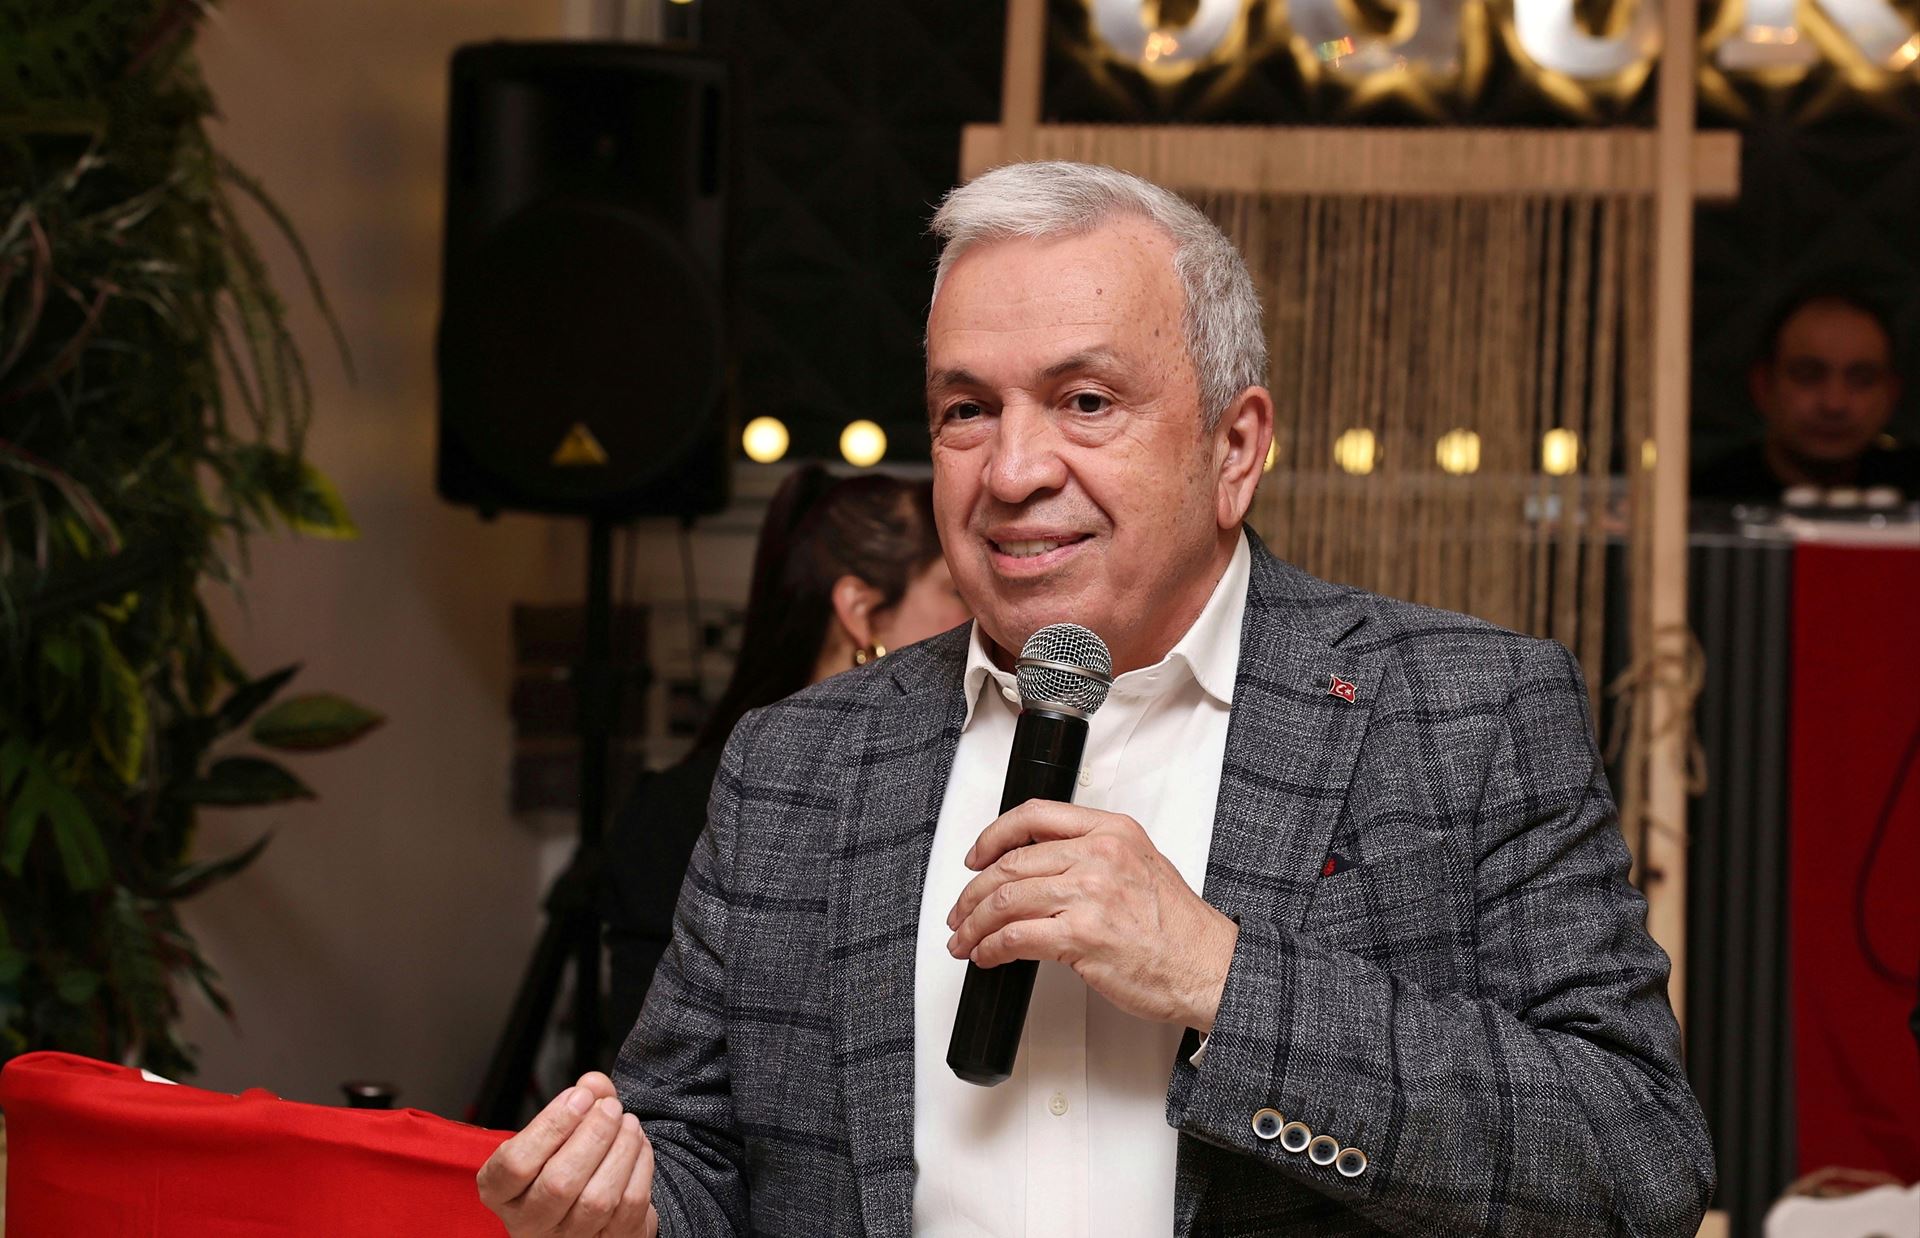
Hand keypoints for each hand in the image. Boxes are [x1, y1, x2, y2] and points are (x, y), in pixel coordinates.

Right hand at [476, 1071, 659, 1236]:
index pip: (515, 1164)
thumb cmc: (564, 1165)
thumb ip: (576, 1102)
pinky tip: (638, 1144)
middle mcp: (529, 1222)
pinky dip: (640, 1168)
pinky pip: (629, 1207)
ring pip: (597, 1199)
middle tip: (610, 1107)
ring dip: (620, 1150)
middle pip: (559, 1183)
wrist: (589, 1212)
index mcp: (502, 1192)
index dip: (551, 1125)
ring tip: (628, 1121)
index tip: (579, 1097)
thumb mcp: (556, 1133)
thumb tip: (593, 1084)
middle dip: (592, 1136)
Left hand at [945, 800, 1238, 1031]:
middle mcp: (1099, 855)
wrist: (1209, 967)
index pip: (1034, 815)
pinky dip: (990, 948)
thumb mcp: (1141, 865)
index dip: (993, 836)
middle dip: (973, 892)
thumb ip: (1094, 856)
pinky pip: (1015, 937)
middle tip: (961, 911)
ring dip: (974, 923)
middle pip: (1011, 862)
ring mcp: (1089, 895)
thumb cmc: (1180, 929)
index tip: (976, 856)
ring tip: (965, 938)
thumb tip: (1042, 869)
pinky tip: (987, 956)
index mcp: (1112, 831)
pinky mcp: (1081, 936)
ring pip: (1006, 899)